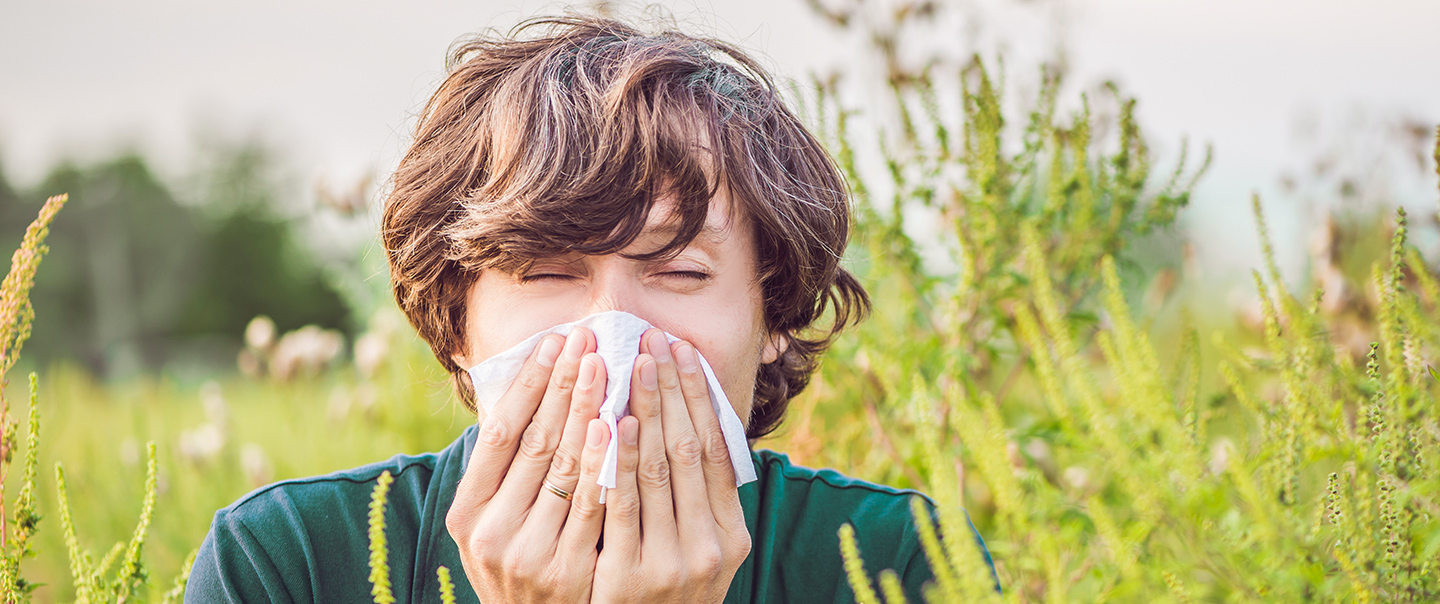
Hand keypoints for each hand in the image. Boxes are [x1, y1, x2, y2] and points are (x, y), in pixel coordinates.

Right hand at [446, 327, 611, 602]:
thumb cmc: (522, 563)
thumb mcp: (495, 522)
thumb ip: (506, 470)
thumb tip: (531, 389)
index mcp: (466, 514)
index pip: (498, 433)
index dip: (528, 385)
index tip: (554, 341)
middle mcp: (490, 533)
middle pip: (534, 443)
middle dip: (564, 385)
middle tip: (588, 339)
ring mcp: (529, 555)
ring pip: (563, 468)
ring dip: (587, 411)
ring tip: (605, 365)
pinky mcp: (567, 573)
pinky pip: (592, 505)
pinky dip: (605, 461)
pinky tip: (618, 424)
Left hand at [591, 329, 751, 603]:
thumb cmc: (664, 589)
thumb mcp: (698, 547)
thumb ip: (697, 496)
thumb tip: (693, 419)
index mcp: (731, 534)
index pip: (717, 449)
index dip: (700, 397)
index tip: (682, 351)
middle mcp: (709, 547)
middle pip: (688, 450)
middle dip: (670, 390)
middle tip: (653, 340)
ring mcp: (670, 564)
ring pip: (656, 471)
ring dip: (644, 410)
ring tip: (633, 364)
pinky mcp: (628, 577)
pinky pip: (620, 504)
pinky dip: (617, 458)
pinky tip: (609, 420)